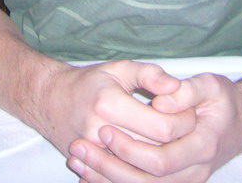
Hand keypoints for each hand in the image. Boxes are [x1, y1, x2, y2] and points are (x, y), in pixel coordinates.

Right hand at [38, 60, 197, 157]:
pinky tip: (153, 159)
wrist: (51, 102)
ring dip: (163, 159)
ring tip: (171, 143)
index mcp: (108, 104)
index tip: (189, 113)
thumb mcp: (120, 69)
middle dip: (178, 143)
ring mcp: (94, 154)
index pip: (162, 128)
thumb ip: (149, 74)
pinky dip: (143, 172)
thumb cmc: (89, 83)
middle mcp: (98, 132)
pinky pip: (124, 179)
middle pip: (155, 152)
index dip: (183, 122)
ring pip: (142, 171)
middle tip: (186, 130)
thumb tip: (174, 86)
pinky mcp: (91, 168)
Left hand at [66, 72, 241, 182]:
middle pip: (147, 180)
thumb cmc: (224, 100)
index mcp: (203, 144)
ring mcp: (186, 181)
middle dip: (109, 166)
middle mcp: (196, 170)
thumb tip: (161, 101)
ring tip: (76, 161)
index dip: (129, 148)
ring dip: (106, 179)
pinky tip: (89, 177)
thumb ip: (184, 90)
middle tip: (79, 146)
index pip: (162, 158)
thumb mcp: (210, 84)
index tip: (103, 128)